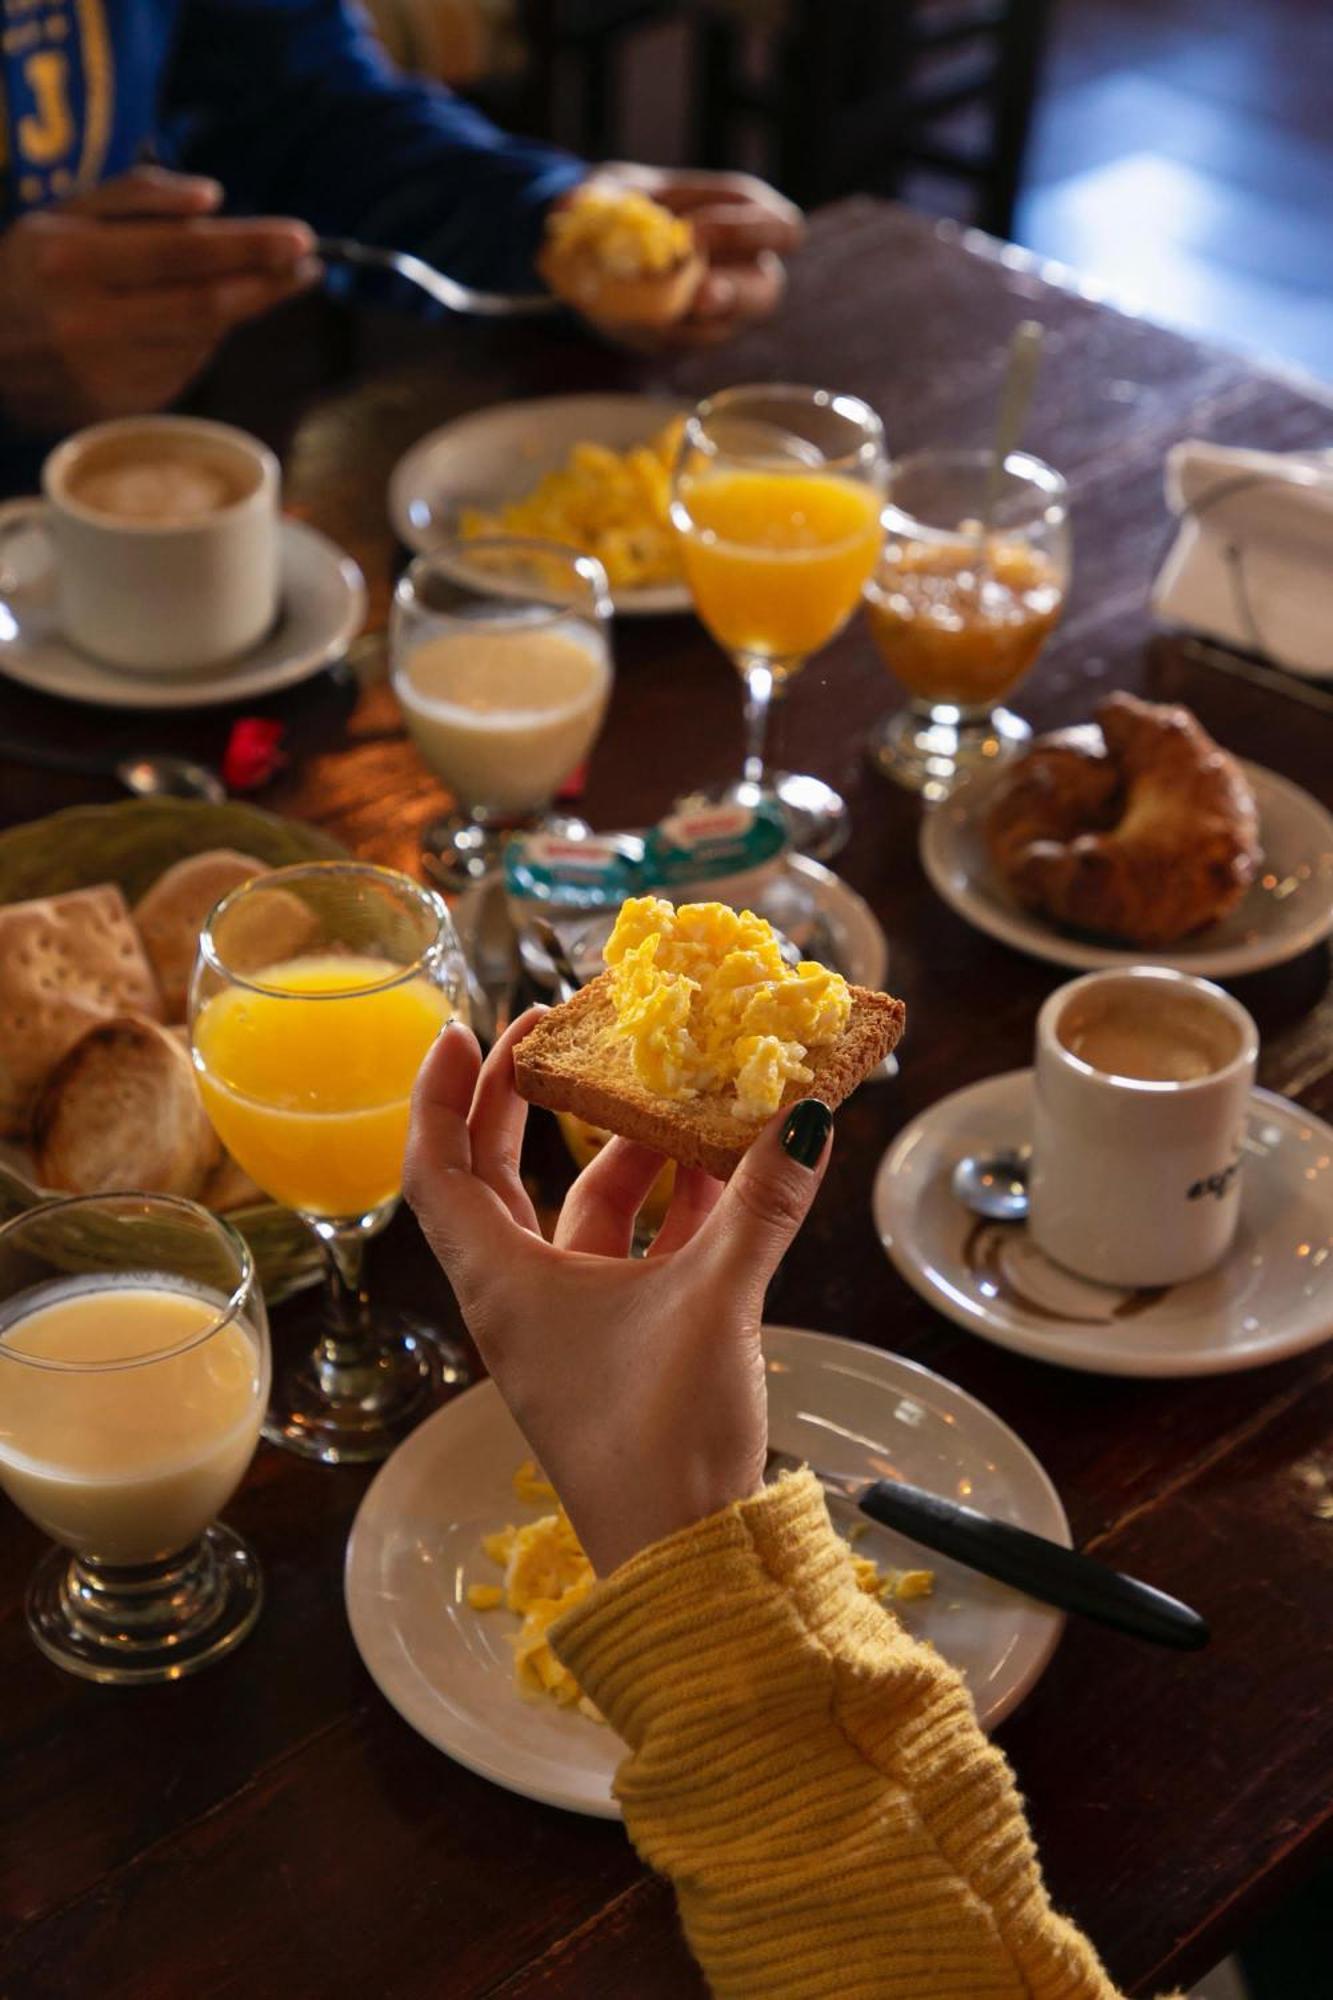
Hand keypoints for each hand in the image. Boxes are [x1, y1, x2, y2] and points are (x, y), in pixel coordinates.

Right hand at [0, 167, 318, 433]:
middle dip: (265, 286)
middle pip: (205, 306)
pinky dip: (196, 345)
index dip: (249, 249)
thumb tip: (212, 198)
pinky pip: (182, 371)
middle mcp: (91, 324)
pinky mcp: (118, 411)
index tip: (301, 240)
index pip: (183, 254)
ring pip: (199, 342)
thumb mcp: (60, 215)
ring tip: (222, 288)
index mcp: (74, 262)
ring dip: (227, 313)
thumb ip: (135, 197)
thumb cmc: (24, 272)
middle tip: (307, 268)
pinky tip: (179, 327)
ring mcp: (106, 376)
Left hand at [404, 1010, 832, 1575]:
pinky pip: (633, 1256)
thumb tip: (806, 1116)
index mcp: (502, 1283)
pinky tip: (727, 1174)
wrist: (688, 1560)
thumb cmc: (661, 1439)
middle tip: (565, 1035)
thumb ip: (759, 1206)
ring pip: (581, 1215)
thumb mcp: (714, 1303)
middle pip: (500, 1177)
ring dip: (627, 1155)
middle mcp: (521, 1297)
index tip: (465, 1027)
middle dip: (529, 1103)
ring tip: (679, 1096)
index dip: (443, 1094)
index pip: (439, 1169)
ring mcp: (570, 1325)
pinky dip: (670, 1212)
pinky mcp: (619, 1350)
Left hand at [572, 163, 803, 349]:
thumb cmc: (625, 203)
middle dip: (732, 295)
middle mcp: (744, 269)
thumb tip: (570, 207)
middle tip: (697, 296)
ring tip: (656, 313)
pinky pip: (682, 346)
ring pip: (723, 329)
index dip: (747, 232)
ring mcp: (719, 312)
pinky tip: (630, 319)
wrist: (595, 244)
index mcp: (746, 217)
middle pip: (766, 293)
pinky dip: (655, 334)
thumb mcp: (616, 188)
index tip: (695, 231)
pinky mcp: (687, 339)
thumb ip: (606, 197)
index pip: (782, 229)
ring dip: (688, 324)